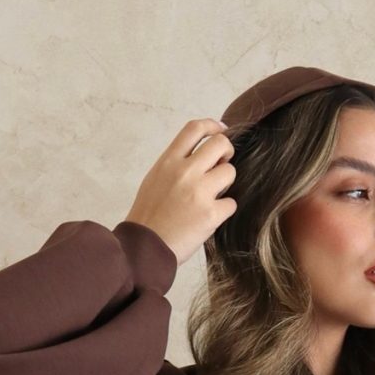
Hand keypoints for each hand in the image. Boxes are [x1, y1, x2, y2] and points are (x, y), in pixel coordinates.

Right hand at [121, 118, 237, 264]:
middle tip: (222, 165)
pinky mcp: (211, 214)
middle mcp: (185, 171)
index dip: (213, 126)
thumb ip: (176, 165)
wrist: (144, 248)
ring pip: (230, 172)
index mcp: (169, 161)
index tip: (221, 130)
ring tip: (212, 196)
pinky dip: (224, 210)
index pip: (195, 129)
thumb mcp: (155, 179)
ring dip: (225, 183)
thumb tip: (200, 156)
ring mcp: (199, 192)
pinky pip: (231, 203)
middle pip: (220, 144)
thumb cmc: (148, 217)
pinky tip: (210, 217)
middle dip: (227, 152)